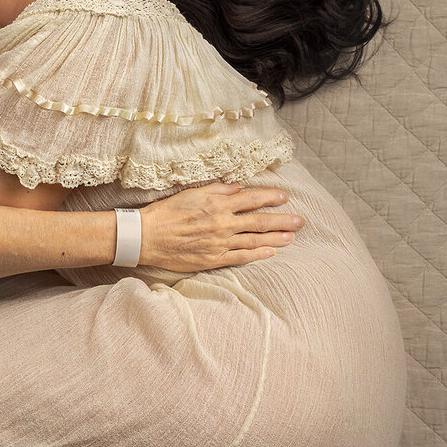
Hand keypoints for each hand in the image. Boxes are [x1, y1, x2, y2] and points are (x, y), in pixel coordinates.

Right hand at [138, 183, 303, 272]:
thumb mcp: (192, 193)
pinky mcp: (213, 258)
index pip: (252, 199)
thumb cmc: (167, 212)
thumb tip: (239, 188)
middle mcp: (223, 223)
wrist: (147, 237)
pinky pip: (241, 257)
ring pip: (255, 240)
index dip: (270, 197)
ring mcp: (219, 242)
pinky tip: (270, 253)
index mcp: (218, 204)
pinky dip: (257, 255)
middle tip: (300, 221)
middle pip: (260, 221)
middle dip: (282, 220)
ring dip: (276, 238)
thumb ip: (218, 190)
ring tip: (292, 237)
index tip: (284, 197)